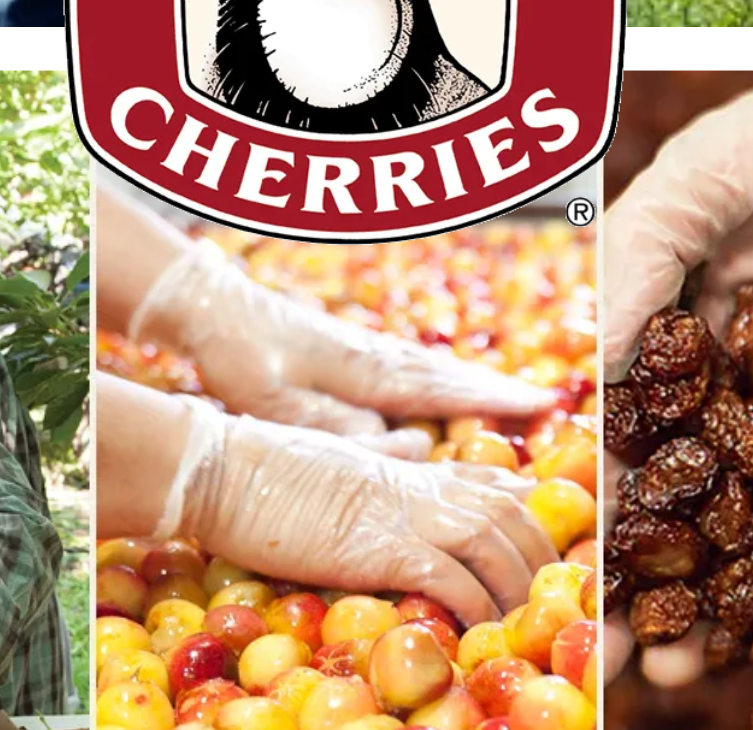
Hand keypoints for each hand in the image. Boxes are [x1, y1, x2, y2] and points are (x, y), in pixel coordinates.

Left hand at [130, 236, 551, 441]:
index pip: (441, 388)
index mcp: (363, 368)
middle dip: (493, 387)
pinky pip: (406, 363)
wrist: (209, 305)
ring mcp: (358, 344)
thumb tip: (408, 447)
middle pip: (444, 371)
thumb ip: (341, 426)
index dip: (491, 400)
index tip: (541, 404)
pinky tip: (433, 381)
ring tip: (504, 392)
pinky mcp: (343, 344)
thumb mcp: (281, 404)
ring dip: (467, 378)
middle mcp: (371, 352)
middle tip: (543, 400)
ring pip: (426, 364)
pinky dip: (435, 373)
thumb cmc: (240, 358)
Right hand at [164, 396, 556, 623]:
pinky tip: (481, 632)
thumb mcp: (339, 466)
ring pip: (494, 542)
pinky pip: (451, 579)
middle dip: (541, 554)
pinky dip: (476, 607)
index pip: (489, 481)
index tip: (548, 540)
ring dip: (520, 584)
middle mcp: (419, 485)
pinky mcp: (383, 546)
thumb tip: (399, 477)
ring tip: (530, 624)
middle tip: (556, 594)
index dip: (527, 509)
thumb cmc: (268, 470)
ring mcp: (405, 512)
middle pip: (508, 512)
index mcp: (409, 468)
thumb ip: (379, 478)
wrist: (228, 468)